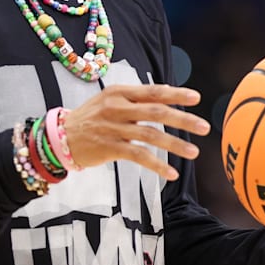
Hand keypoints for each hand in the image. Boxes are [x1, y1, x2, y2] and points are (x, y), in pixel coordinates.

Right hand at [64, 84, 209, 180]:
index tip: (197, 98)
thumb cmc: (90, 118)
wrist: (59, 138)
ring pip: (150, 135)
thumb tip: (167, 98)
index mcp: (119, 92)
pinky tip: (171, 173)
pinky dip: (156, 165)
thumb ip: (135, 99)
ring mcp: (112, 128)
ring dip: (175, 144)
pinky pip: (138, 156)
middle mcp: (116, 107)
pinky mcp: (109, 148)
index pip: (153, 91)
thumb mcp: (109, 100)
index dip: (176, 94)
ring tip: (194, 152)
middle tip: (204, 127)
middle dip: (183, 119)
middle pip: (156, 112)